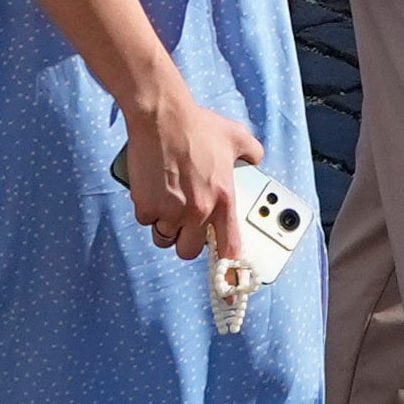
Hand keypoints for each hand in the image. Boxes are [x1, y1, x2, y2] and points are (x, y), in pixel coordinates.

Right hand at [107, 74, 263, 264]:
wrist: (163, 116)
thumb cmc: (197, 124)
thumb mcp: (236, 136)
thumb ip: (252, 152)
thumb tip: (257, 158)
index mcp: (224, 199)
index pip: (229, 247)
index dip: (228, 270)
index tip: (227, 286)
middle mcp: (199, 211)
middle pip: (189, 251)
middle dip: (185, 240)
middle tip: (183, 221)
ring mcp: (172, 211)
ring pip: (165, 238)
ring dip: (164, 225)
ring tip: (166, 199)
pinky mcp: (147, 206)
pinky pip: (146, 221)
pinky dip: (147, 210)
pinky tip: (151, 188)